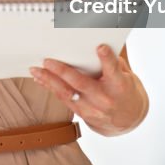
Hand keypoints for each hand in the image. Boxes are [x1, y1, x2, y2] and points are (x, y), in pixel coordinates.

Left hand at [30, 44, 147, 135]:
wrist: (128, 119)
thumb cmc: (124, 89)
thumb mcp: (125, 74)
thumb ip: (112, 62)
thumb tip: (94, 45)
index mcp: (119, 85)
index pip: (113, 70)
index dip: (107, 59)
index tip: (100, 47)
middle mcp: (105, 98)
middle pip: (81, 83)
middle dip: (62, 71)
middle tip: (48, 61)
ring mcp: (92, 108)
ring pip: (67, 93)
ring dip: (49, 80)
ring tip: (36, 69)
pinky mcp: (83, 114)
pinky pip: (64, 99)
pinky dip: (51, 88)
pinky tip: (41, 79)